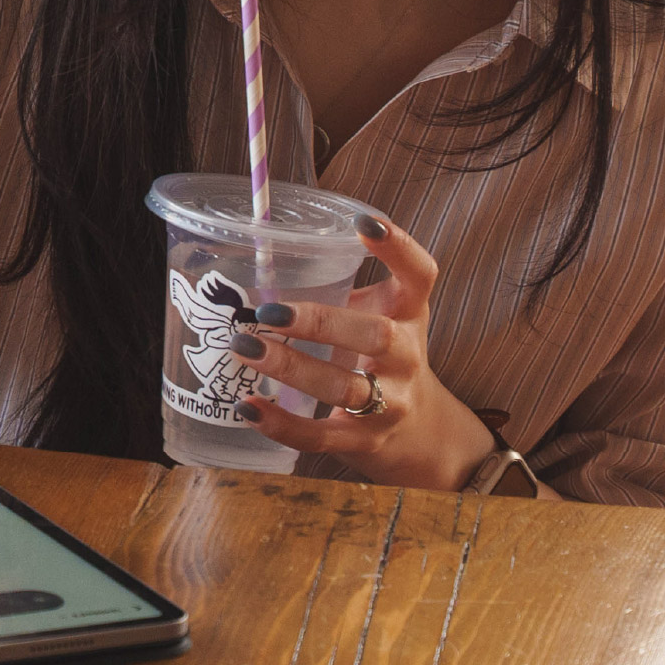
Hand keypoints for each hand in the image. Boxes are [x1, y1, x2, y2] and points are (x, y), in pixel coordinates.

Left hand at [231, 215, 493, 490]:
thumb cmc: (383, 358)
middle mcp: (406, 358)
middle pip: (376, 336)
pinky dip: (282, 423)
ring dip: (292, 368)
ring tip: (245, 349)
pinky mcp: (364, 442)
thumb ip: (335, 288)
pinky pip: (321, 436)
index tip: (364, 223)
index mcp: (409, 315)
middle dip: (320, 322)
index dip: (399, 248)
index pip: (420, 275)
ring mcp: (391, 404)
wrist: (420, 434)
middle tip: (267, 312)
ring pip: (345, 387)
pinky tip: (248, 406)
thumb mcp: (378, 315)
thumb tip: (252, 252)